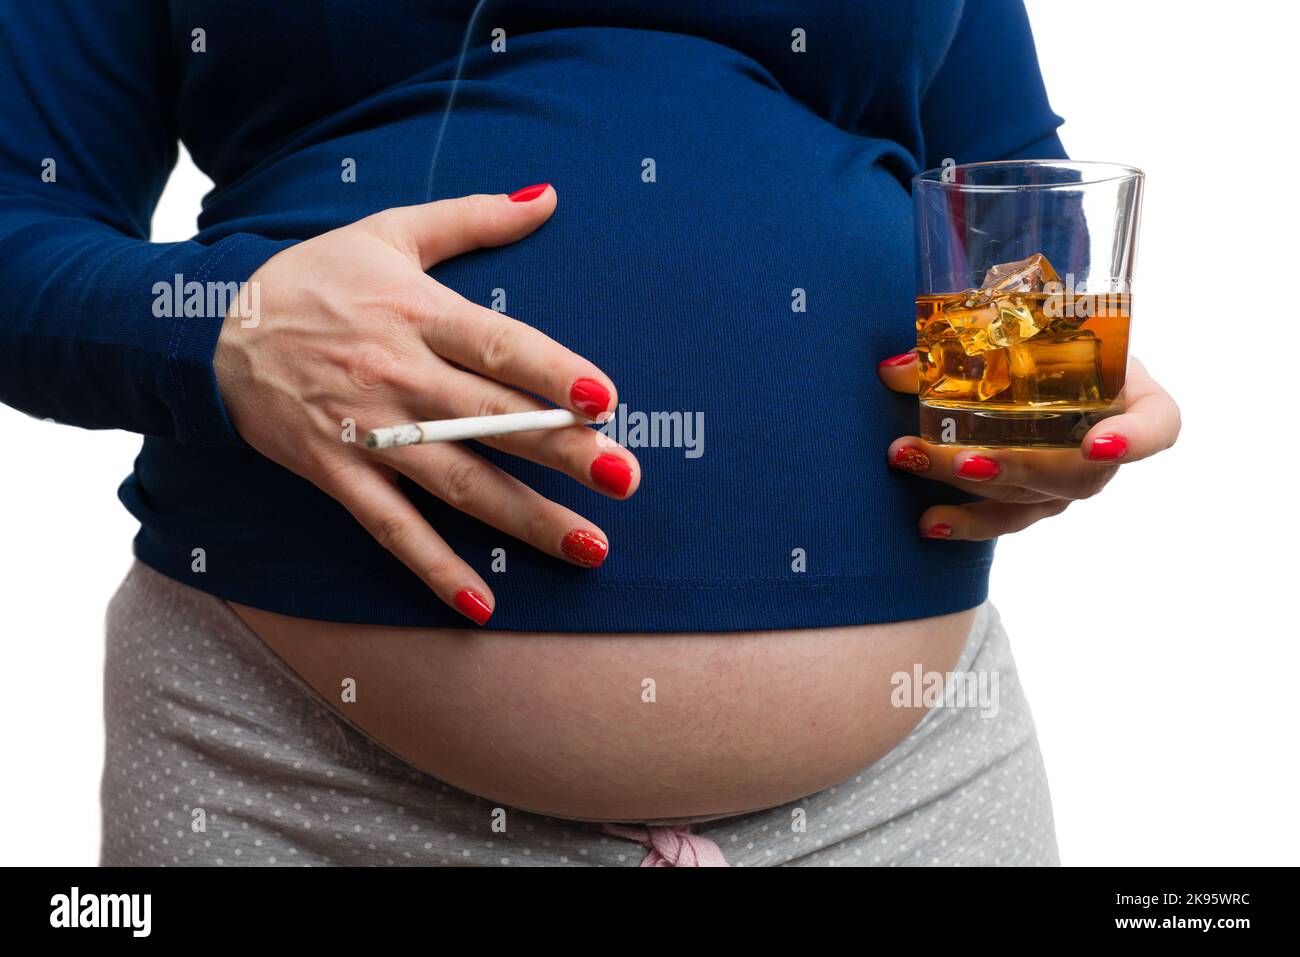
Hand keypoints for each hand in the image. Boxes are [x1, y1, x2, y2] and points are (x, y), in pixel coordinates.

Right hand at [214, 185, 638, 624]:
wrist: (210, 326)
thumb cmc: (316, 276)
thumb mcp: (389, 232)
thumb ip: (474, 217)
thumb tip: (551, 195)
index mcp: (417, 313)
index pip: (495, 344)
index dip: (550, 371)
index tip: (604, 398)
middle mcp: (396, 375)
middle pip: (490, 420)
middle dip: (560, 452)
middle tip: (625, 480)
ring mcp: (366, 431)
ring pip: (456, 482)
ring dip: (524, 518)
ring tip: (590, 545)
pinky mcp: (335, 472)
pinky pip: (391, 528)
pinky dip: (435, 569)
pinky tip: (483, 606)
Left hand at [875, 350, 1179, 539]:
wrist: (1041, 363)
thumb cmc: (1045, 339)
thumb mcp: (1021, 329)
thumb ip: (968, 340)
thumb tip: (892, 368)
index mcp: (1131, 396)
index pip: (1157, 426)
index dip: (1135, 440)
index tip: (1097, 443)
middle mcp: (1108, 449)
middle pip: (1075, 474)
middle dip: (1014, 467)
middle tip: (963, 459)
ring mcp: (1072, 483)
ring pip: (1032, 498)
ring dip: (972, 487)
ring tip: (917, 465)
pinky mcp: (1037, 504)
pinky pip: (1007, 521)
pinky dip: (965, 522)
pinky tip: (928, 524)